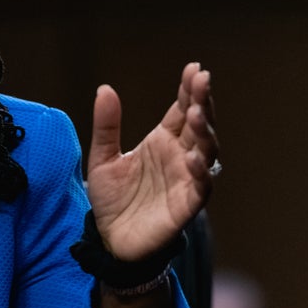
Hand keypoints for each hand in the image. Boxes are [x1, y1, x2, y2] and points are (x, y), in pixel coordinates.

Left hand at [85, 62, 217, 262]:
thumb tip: (106, 88)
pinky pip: (200, 187)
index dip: (189, 90)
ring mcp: (185, 179)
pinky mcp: (186, 205)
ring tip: (197, 113)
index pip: (181, 110)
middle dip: (202, 102)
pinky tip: (194, 158)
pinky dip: (200, 172)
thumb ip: (106, 125)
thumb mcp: (102, 157)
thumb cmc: (112, 198)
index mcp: (162, 141)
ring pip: (206, 152)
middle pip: (198, 125)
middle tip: (202, 80)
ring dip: (204, 133)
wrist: (110, 239)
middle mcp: (179, 156)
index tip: (194, 68)